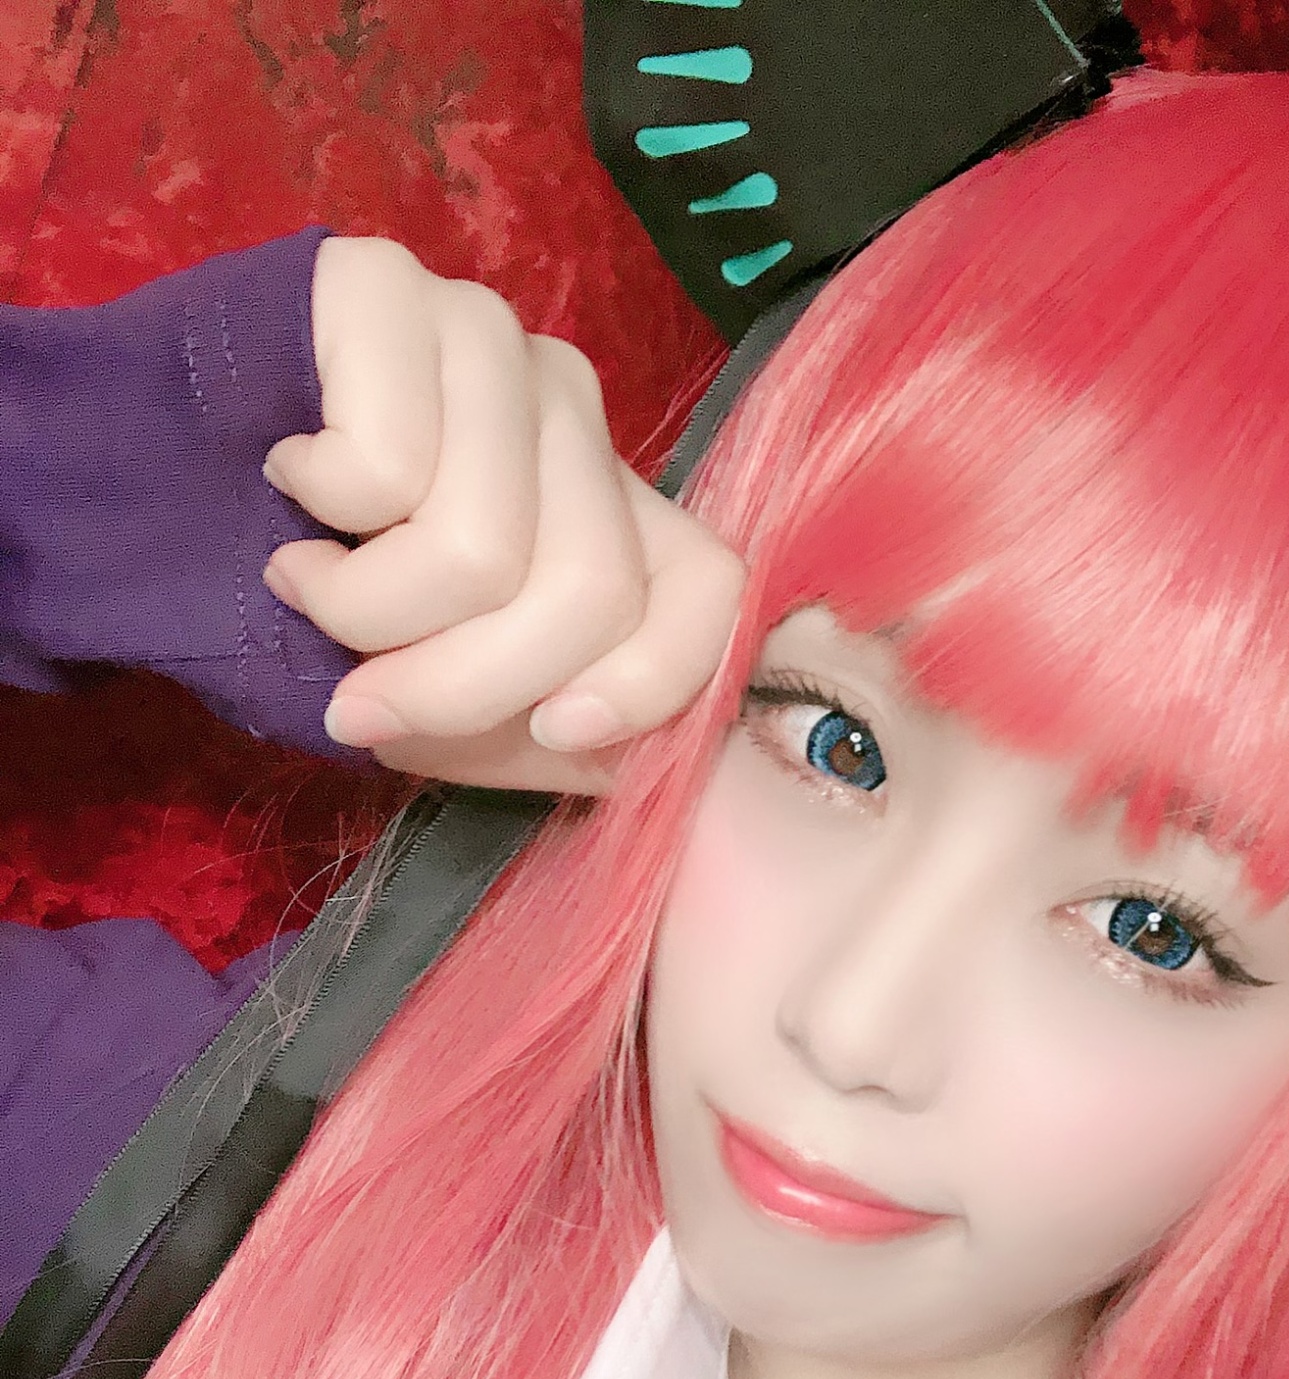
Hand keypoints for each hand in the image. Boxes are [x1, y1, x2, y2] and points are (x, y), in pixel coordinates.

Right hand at [261, 236, 743, 791]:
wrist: (153, 491)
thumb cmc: (315, 602)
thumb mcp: (438, 695)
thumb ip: (529, 728)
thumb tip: (599, 757)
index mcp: (608, 507)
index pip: (711, 587)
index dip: (655, 680)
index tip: (562, 729)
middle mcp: (572, 409)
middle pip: (587, 589)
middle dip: (464, 687)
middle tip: (365, 697)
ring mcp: (490, 338)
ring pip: (485, 547)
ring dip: (366, 613)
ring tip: (308, 582)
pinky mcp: (394, 289)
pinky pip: (389, 469)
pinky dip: (317, 516)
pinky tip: (289, 479)